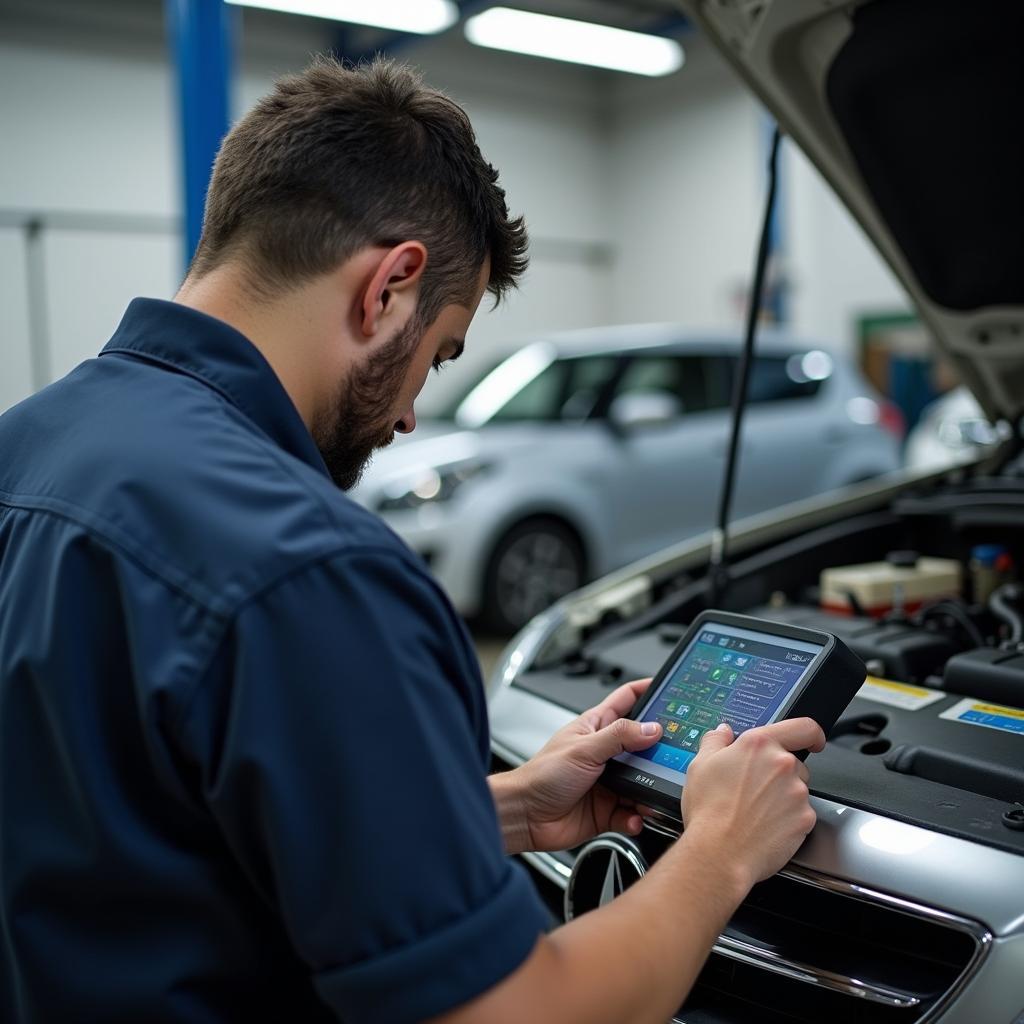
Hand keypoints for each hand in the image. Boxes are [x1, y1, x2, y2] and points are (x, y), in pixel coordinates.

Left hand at [493, 679, 662, 853]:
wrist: (526, 815)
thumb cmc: (542, 775)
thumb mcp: (584, 749)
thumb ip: (619, 737)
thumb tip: (652, 728)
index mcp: (596, 728)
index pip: (626, 699)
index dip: (647, 690)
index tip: (669, 688)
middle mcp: (605, 753)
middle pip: (643, 744)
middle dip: (660, 750)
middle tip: (676, 754)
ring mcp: (609, 781)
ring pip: (643, 781)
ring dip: (651, 789)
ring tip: (654, 793)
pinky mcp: (609, 809)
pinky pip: (633, 812)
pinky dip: (637, 817)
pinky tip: (633, 817)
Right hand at [681, 718, 825, 886]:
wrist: (720, 853)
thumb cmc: (709, 811)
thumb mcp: (699, 765)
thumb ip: (715, 741)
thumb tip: (723, 732)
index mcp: (759, 745)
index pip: (802, 727)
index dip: (811, 733)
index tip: (811, 740)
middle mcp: (783, 764)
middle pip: (795, 763)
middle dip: (780, 774)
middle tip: (756, 789)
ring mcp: (797, 793)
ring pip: (797, 790)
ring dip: (783, 797)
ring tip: (756, 811)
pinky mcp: (805, 819)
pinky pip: (801, 814)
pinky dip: (788, 819)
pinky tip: (765, 826)